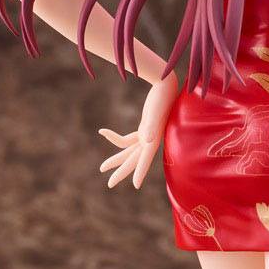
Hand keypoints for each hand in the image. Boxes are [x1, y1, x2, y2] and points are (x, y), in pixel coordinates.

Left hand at [97, 73, 178, 189]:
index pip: (145, 160)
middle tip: (109, 184)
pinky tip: (102, 132)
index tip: (136, 186)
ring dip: (116, 159)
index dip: (140, 173)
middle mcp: (150, 140)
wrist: (166, 82)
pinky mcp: (143, 128)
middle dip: (121, 172)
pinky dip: (114, 137)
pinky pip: (127, 139)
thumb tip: (147, 141)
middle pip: (133, 160)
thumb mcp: (155, 112)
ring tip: (102, 168)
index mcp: (153, 139)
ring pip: (128, 152)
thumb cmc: (161, 96)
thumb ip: (151, 127)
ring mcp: (146, 135)